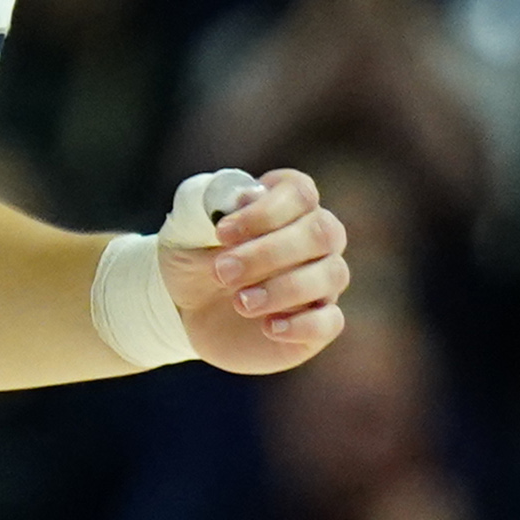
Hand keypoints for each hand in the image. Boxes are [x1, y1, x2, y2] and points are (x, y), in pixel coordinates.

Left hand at [168, 168, 346, 374]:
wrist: (187, 310)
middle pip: (322, 232)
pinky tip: (268, 327)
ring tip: (239, 302)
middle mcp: (314, 239)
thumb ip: (206, 205)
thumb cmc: (194, 257)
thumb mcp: (186, 228)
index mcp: (287, 203)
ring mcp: (322, 281)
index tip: (222, 233)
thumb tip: (244, 197)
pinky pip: (331, 321)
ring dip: (284, 289)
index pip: (299, 193)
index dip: (264, 212)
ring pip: (332, 274)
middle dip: (270, 253)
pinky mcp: (318, 322)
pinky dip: (303, 325)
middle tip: (223, 272)